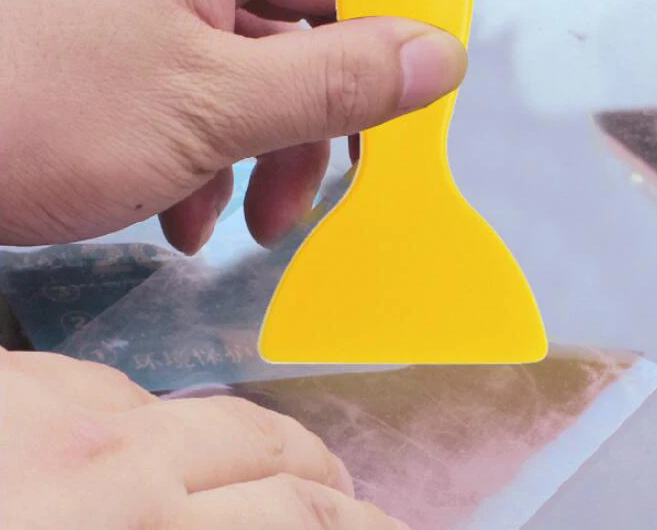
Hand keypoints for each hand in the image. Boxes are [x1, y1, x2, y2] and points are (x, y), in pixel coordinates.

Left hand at [0, 0, 465, 251]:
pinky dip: (210, 152)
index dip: (391, 36)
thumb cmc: (30, 108)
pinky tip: (187, 208)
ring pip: (255, 68)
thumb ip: (337, 82)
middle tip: (312, 190)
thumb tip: (438, 57)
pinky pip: (203, 84)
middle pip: (301, 23)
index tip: (415, 108)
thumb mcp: (212, 107)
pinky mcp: (121, 32)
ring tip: (243, 218)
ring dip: (262, 151)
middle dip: (312, 120)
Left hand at [0, 348, 406, 528]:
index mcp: (137, 527)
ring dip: (230, 443)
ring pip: (184, 408)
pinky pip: (103, 388)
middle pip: (260, 444)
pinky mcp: (8, 377)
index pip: (292, 515)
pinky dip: (137, 417)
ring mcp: (55, 408)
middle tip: (346, 495)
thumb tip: (249, 513)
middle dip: (316, 471)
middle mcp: (114, 458)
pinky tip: (132, 437)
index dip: (354, 522)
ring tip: (256, 463)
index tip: (384, 523)